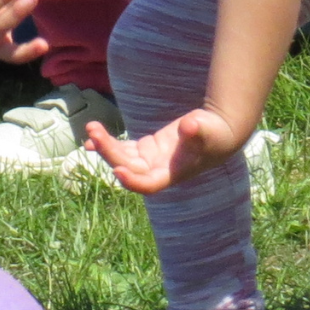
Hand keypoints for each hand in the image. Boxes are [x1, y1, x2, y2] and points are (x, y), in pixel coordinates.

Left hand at [84, 108, 249, 194]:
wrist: (217, 132)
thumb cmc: (215, 133)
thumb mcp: (208, 130)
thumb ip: (197, 129)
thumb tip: (189, 125)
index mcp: (173, 173)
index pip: (149, 184)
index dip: (133, 180)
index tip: (117, 170)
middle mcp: (157, 171)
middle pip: (128, 168)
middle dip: (110, 153)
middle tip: (94, 134)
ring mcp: (150, 161)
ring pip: (122, 158)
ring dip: (105, 146)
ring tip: (91, 128)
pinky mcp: (146, 149)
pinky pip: (123, 149)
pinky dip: (109, 143)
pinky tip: (92, 135)